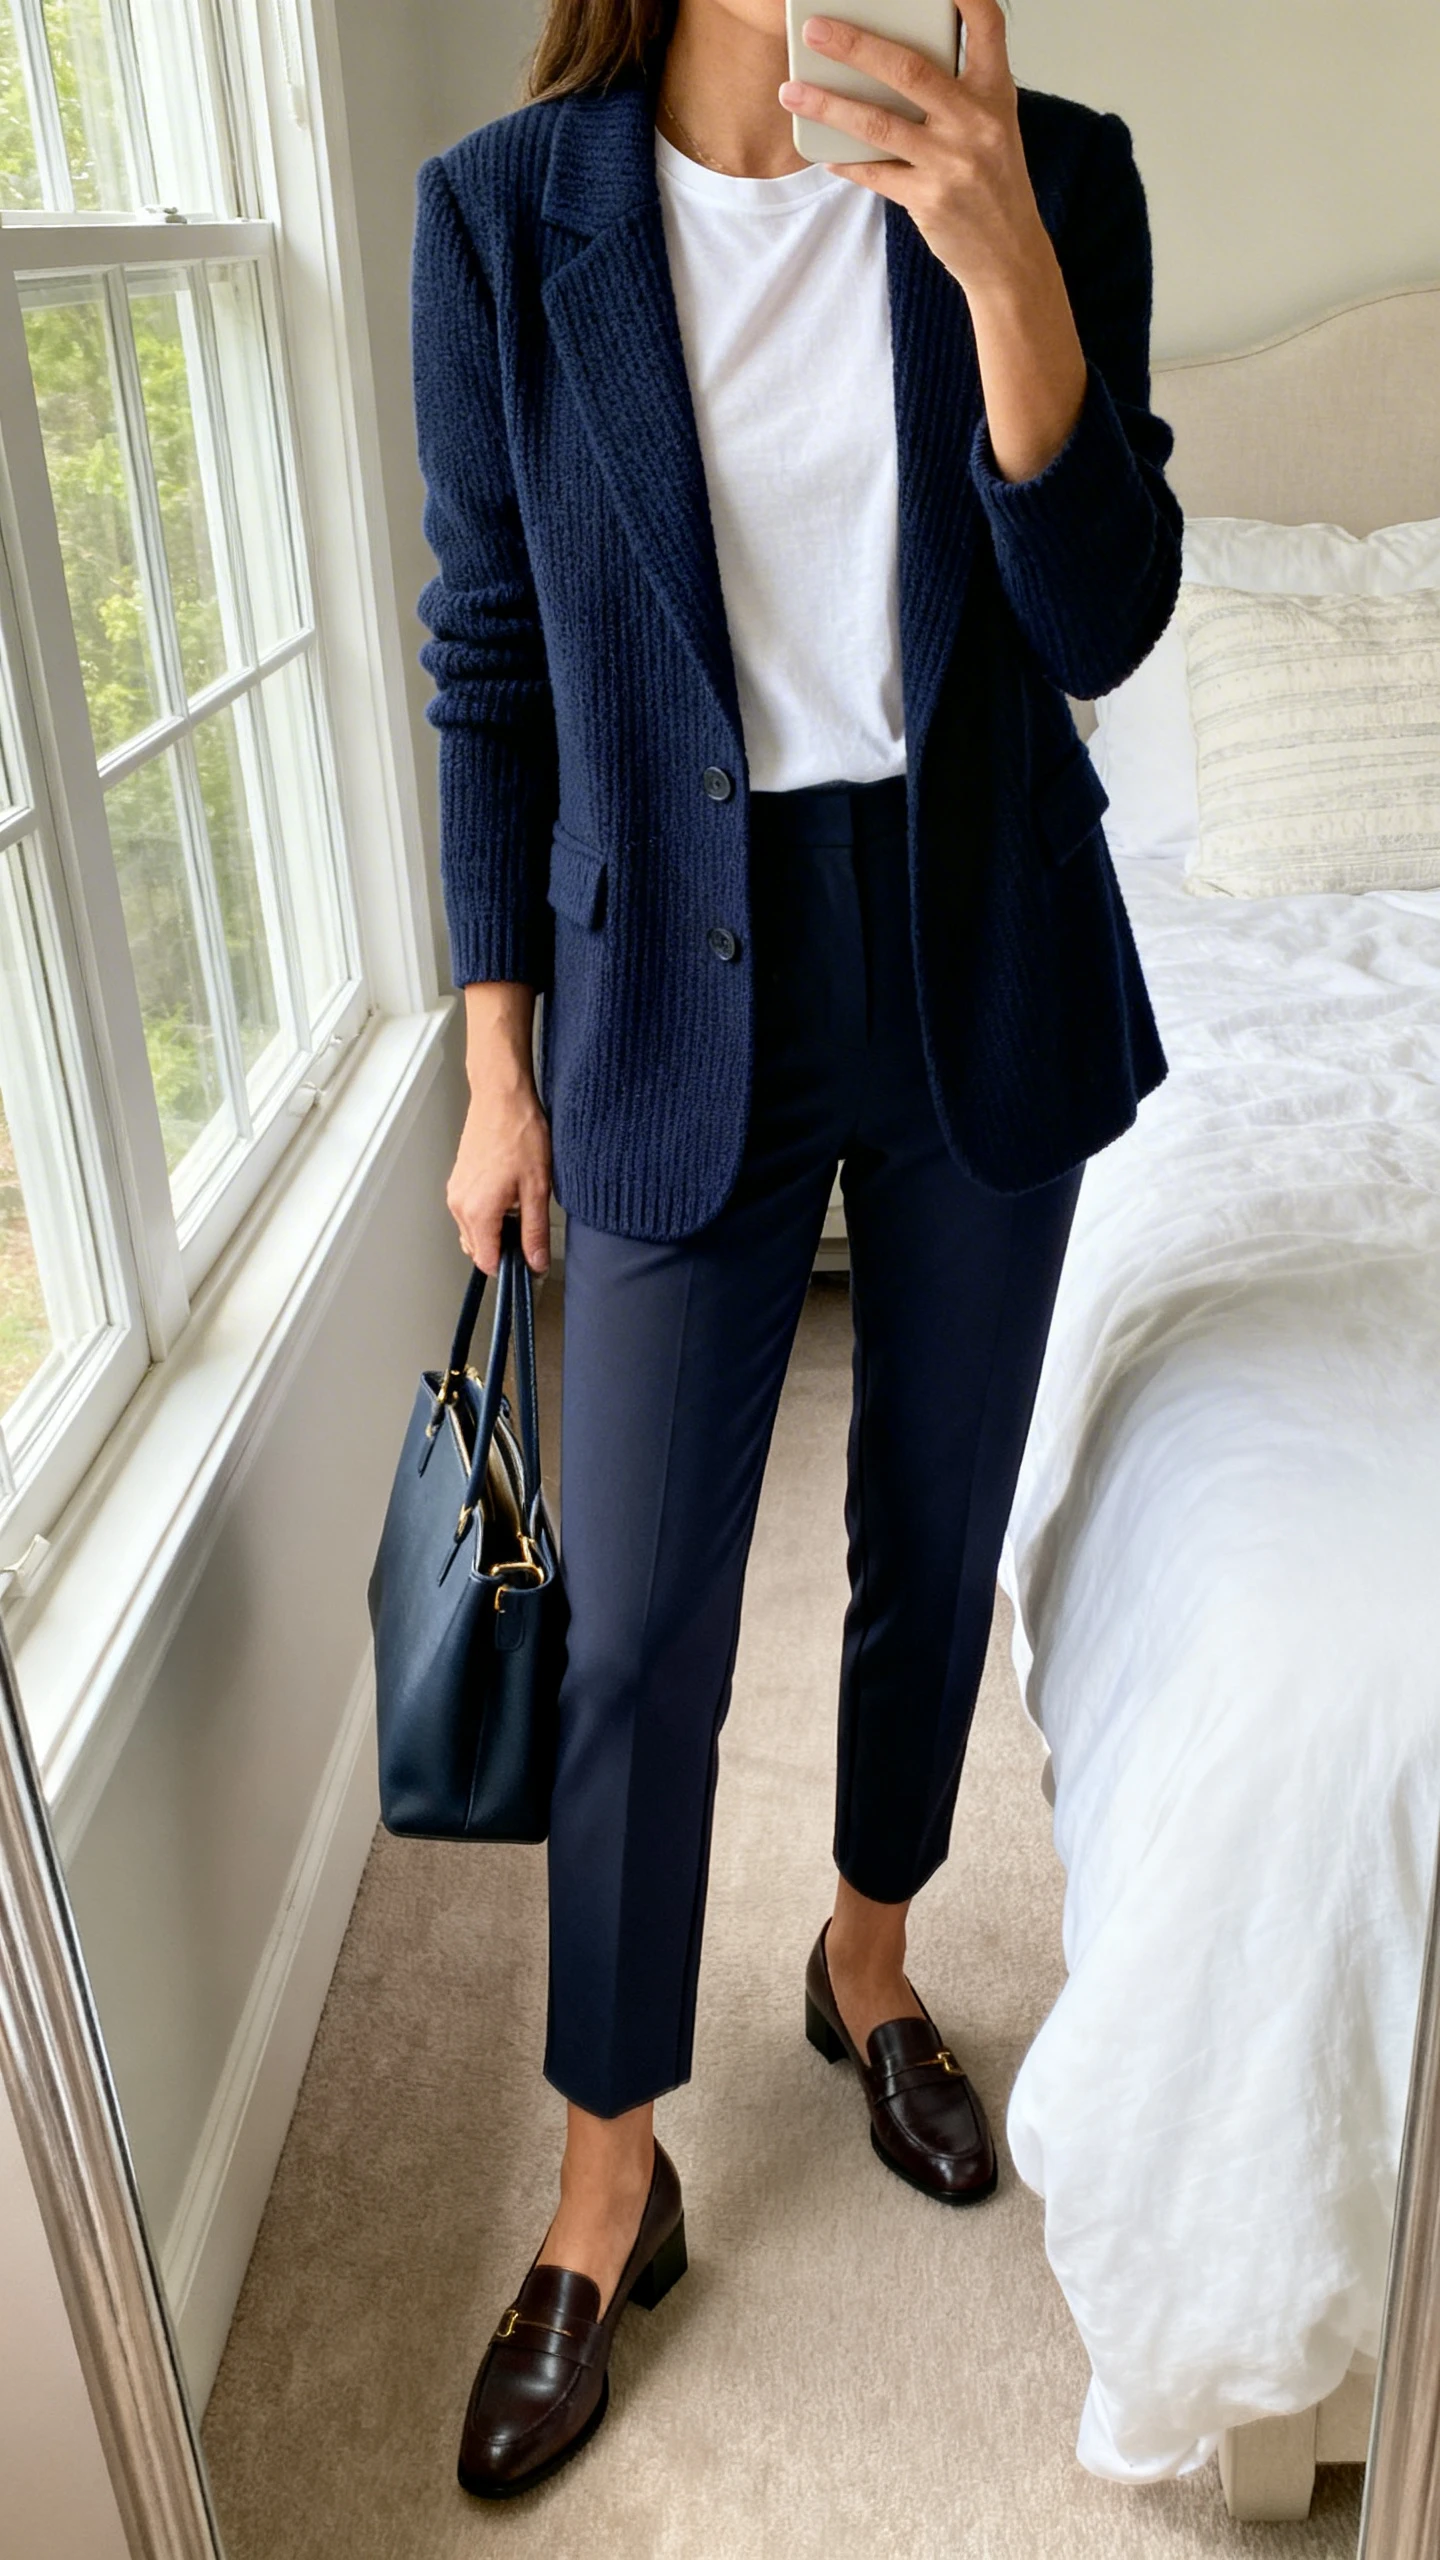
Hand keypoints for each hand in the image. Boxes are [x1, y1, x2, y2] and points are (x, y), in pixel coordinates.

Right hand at [447, 982, 552, 1274]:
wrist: (501, 1097)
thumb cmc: (520, 1134)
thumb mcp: (537, 1188)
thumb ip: (534, 1231)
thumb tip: (536, 1262)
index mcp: (477, 1212)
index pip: (488, 1262)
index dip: (511, 1267)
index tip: (531, 1261)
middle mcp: (459, 1206)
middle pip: (478, 1250)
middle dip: (503, 1251)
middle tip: (530, 1234)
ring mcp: (455, 1193)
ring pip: (473, 1232)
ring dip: (495, 1233)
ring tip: (521, 1211)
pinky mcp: (457, 1181)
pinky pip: (469, 1214)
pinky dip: (487, 1216)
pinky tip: (509, 1198)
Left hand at [778, 0, 1086, 481]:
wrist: (1010, 256)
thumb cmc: (994, 184)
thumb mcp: (991, 127)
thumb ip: (953, 92)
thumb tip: (886, 65)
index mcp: (995, 93)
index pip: (987, 24)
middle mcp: (976, 122)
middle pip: (908, 68)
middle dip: (855, 45)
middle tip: (815, 28)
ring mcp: (952, 162)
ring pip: (878, 124)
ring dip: (828, 105)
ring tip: (791, 91)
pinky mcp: (929, 200)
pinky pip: (874, 174)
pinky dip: (845, 162)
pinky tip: (822, 154)